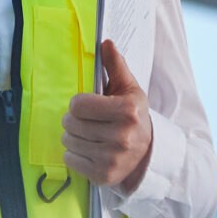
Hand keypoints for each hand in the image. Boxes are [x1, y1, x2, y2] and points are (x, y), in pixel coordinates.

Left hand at [62, 40, 152, 193]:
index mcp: (127, 111)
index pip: (78, 104)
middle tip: (86, 121)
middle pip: (70, 124)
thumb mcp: (129, 89)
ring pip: (68, 142)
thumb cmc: (133, 117)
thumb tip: (105, 42)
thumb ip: (115, 66)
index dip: (79, 104)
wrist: (148, 154)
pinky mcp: (102, 175)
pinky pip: (70, 160)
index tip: (87, 106)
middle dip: (73, 120)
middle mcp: (121, 136)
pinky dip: (74, 155)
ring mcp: (111, 158)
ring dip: (73, 137)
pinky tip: (88, 150)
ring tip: (87, 135)